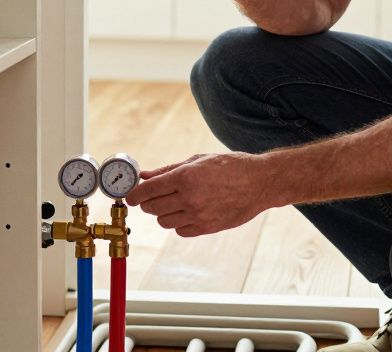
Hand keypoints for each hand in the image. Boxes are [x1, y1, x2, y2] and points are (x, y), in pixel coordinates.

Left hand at [124, 152, 277, 236]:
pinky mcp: (208, 228)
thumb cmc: (230, 166)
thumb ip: (168, 170)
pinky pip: (180, 231)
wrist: (259, 182)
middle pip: (152, 208)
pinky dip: (179, 223)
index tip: (131, 196)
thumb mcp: (198, 160)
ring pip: (164, 221)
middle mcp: (190, 198)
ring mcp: (199, 216)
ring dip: (163, 213)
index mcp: (185, 177)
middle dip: (148, 202)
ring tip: (174, 203)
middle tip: (152, 196)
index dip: (134, 194)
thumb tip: (145, 175)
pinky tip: (188, 212)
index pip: (148, 191)